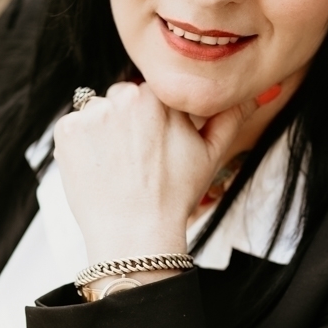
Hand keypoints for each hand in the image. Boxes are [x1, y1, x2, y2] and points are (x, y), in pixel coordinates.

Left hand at [54, 81, 259, 264]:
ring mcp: (92, 113)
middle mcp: (124, 97)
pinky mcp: (67, 131)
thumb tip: (260, 92)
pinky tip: (99, 170)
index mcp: (159, 96)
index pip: (152, 95)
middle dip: (128, 123)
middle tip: (137, 161)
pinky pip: (74, 128)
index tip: (154, 149)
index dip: (153, 123)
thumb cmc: (175, 197)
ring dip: (104, 132)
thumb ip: (230, 117)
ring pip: (98, 113)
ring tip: (118, 168)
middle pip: (123, 100)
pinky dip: (82, 146)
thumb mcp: (210, 155)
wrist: (135, 236)